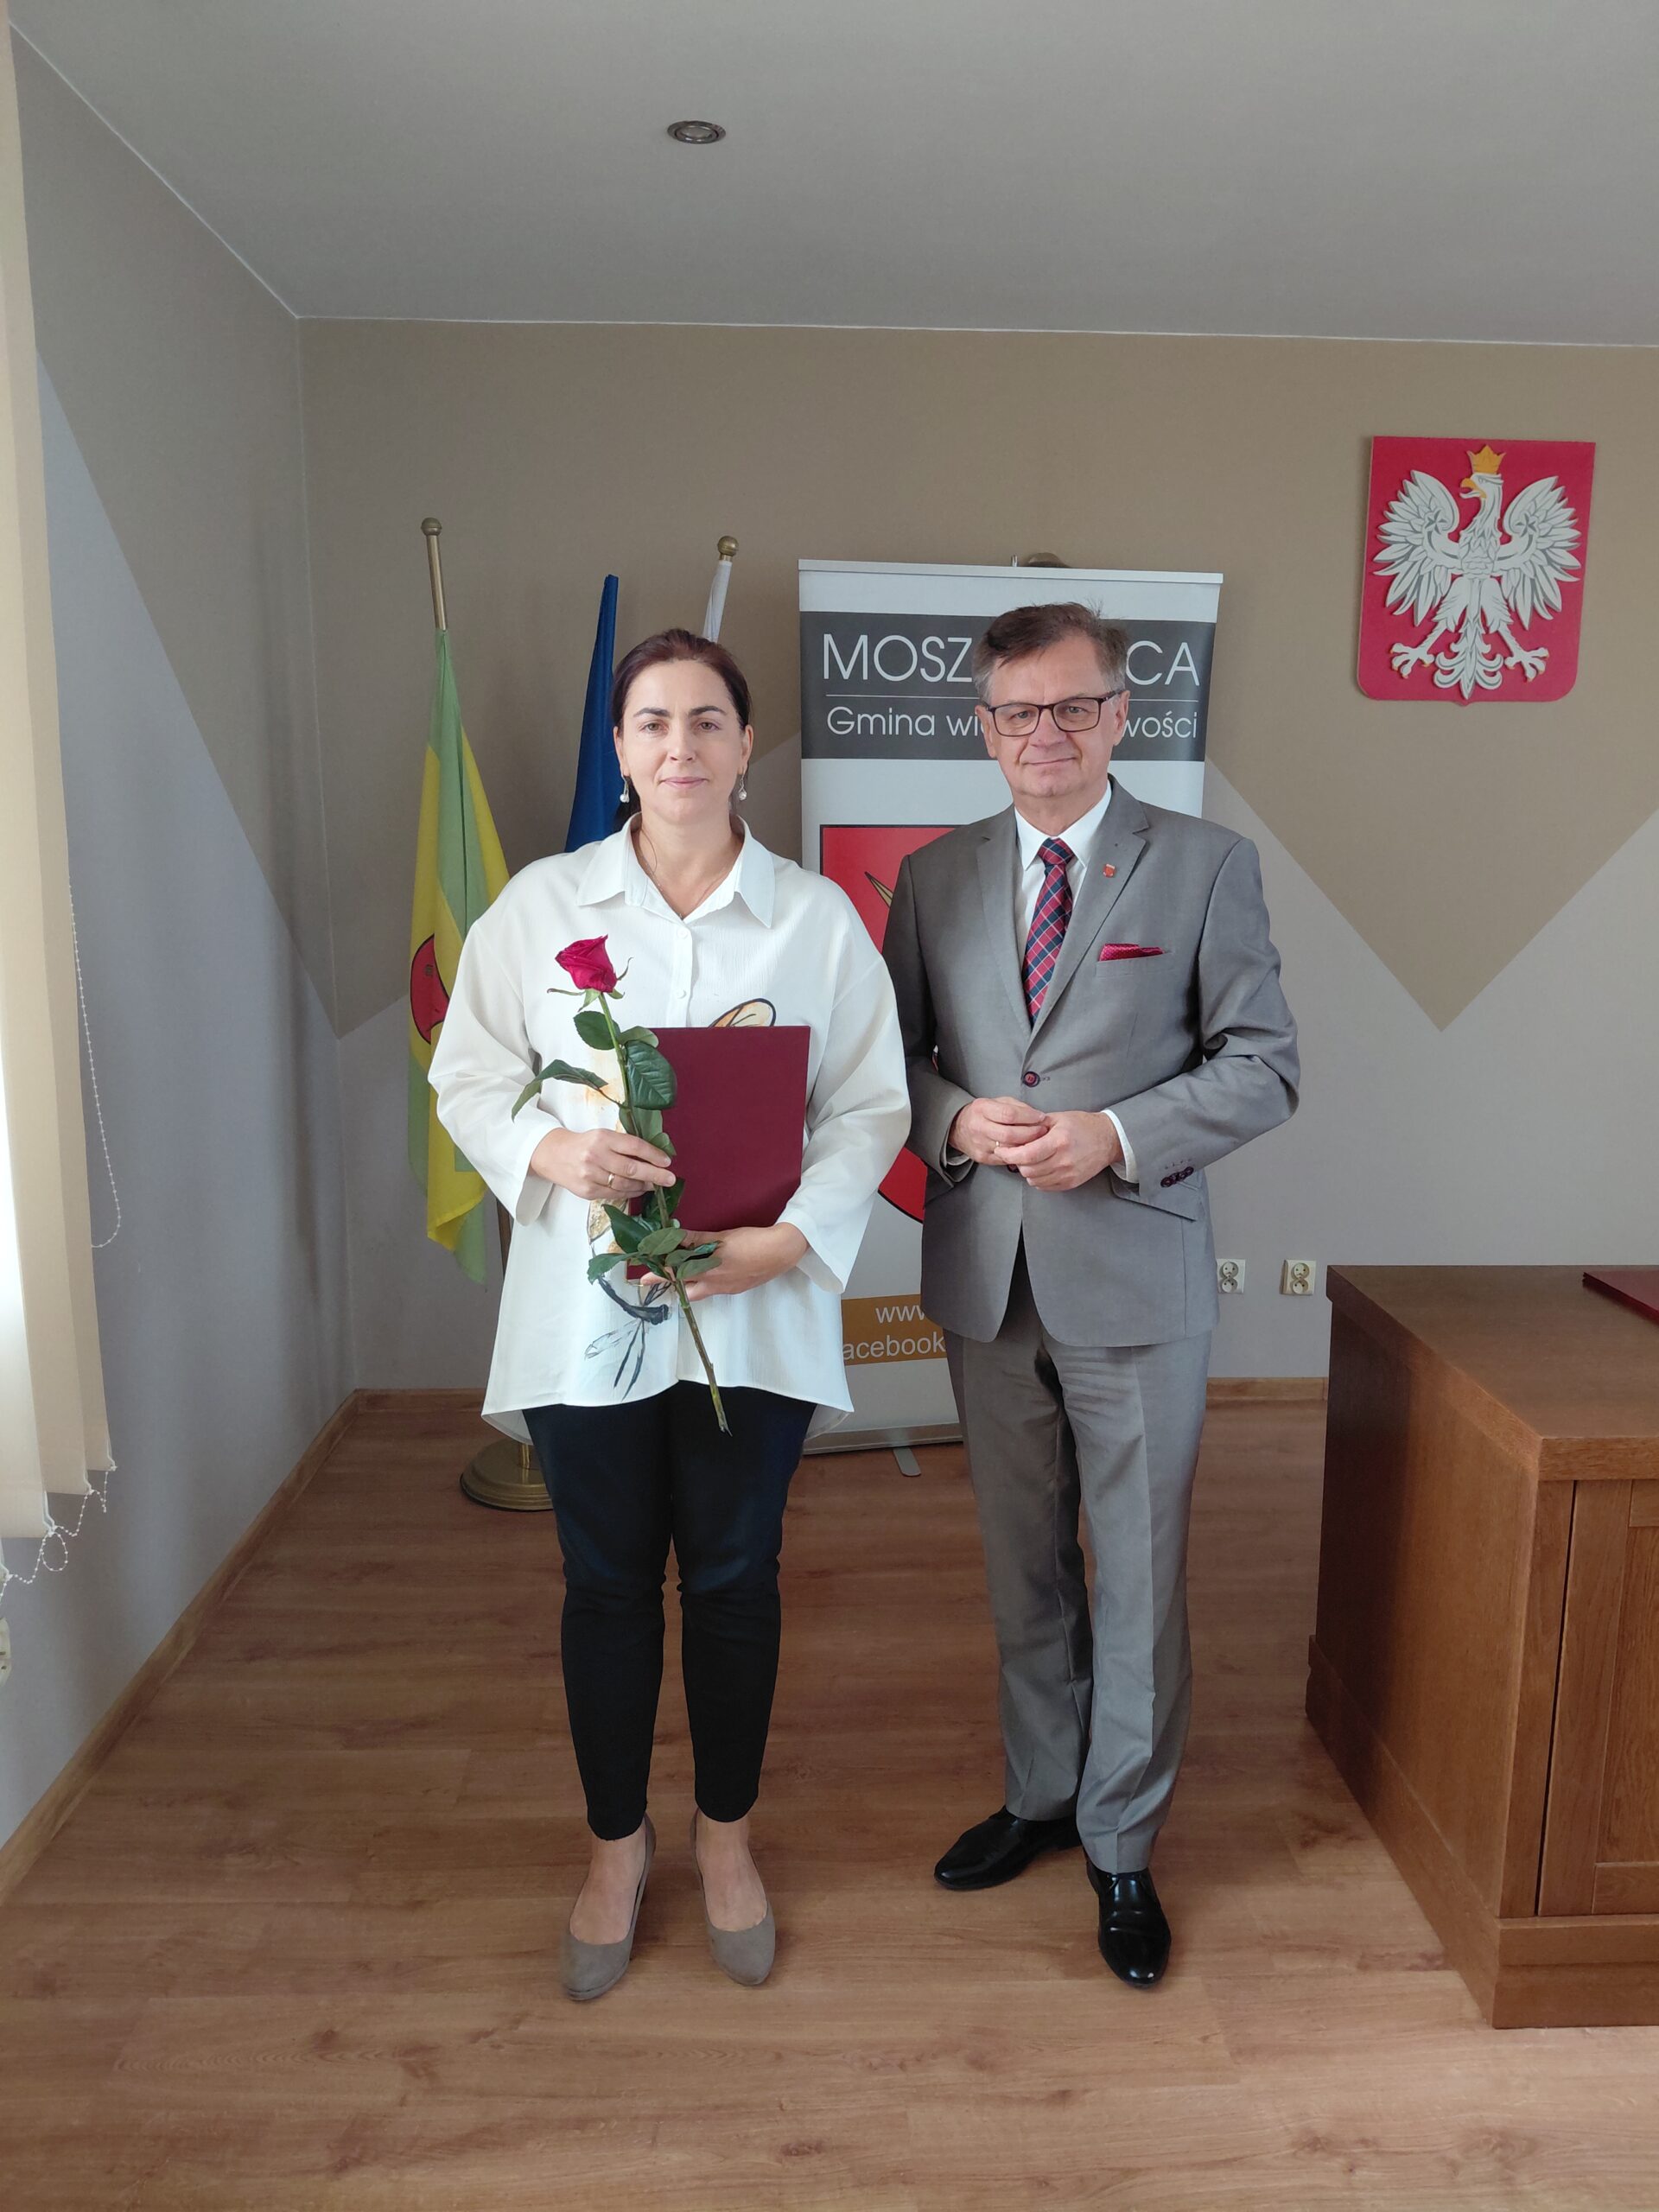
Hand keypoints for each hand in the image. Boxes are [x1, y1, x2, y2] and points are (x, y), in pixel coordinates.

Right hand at [530, 1125, 675, 1203]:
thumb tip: (654, 1158)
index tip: (667, 1162)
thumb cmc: (584, 1144)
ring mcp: (590, 1175)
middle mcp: (595, 1156)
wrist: (553, 1155)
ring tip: (655, 1185)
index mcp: (602, 1138)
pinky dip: (630, 1193)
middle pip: (631, 1169)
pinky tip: (639, 1190)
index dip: (653, 1155)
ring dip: (643, 1186)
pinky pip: (614, 1194)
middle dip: (654, 1175)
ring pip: (624, 1184)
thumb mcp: (603, 1136)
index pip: (633, 1146)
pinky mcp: (587, 1191)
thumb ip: (624, 1145)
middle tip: (670, 1179)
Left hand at [645, 1223, 809, 1302]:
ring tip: (686, 1274)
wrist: (781, 1252)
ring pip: (701, 1292)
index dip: (660, 1275)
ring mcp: (727, 1289)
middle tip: (664, 1278)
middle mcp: (715, 1284)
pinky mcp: (737, 1289)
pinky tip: (710, 1272)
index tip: (644, 1279)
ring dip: (690, 1285)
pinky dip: (706, 1282)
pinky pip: (715, 1289)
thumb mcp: (722, 1237)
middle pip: (687, 1292)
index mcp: (709, 1270)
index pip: (677, 1274)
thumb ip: (697, 1239)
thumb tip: (675, 1236)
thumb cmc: (751, 1241)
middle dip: (674, 1287)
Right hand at [948, 1095, 1049, 1166]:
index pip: (1009, 1114)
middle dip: (1031, 1133)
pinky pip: (1006, 1158)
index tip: (1041, 1117)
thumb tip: (1038, 1116)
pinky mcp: (983, 1158)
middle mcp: (979, 1127)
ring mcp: (980, 1145)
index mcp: (982, 1109)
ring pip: (1009, 1149)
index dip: (1028, 1117)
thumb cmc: (983, 1113)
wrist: (958, 1128)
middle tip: (1043, 1131)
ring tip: (1039, 1141)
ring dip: (1028, 1146)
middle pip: (1010, 1134)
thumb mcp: (998, 1102)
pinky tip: (1027, 1150)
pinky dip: (1019, 1155)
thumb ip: (1017, 1107)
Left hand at [994, 1111, 1121, 1190]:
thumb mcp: (1059, 1118)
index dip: (1009, 1154)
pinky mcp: (1071, 1183)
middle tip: (1016, 1153)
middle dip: (1017, 1162)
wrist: (1108, 1140)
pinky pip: (1045, 1186)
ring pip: (1034, 1180)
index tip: (1002, 1149)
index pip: (1026, 1155)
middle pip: (1027, 1170)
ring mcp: (1068, 1174)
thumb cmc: (1083, 1126)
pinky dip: (1038, 1178)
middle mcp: (1063, 1160)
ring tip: (1030, 1159)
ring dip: (1027, 1171)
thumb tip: (1014, 1132)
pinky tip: (1041, 1167)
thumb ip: (1036, 1125)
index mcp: (1058, 1141)